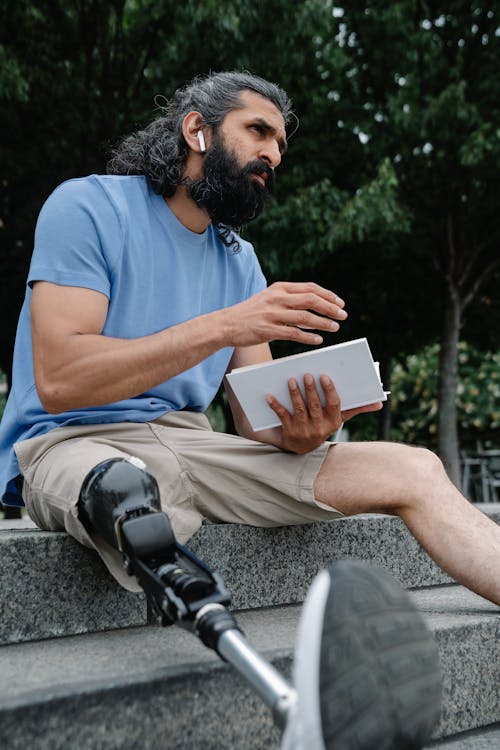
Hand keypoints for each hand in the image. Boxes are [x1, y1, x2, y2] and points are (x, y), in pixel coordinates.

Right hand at [221, 282, 346, 347]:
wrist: (226, 324)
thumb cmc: (250, 313)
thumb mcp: (269, 298)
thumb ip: (289, 299)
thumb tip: (313, 305)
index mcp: (279, 288)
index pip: (310, 288)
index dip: (328, 295)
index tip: (340, 303)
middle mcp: (277, 298)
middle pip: (311, 300)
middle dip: (330, 308)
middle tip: (343, 315)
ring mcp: (272, 314)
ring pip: (305, 317)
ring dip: (323, 323)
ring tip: (335, 327)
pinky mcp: (267, 330)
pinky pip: (293, 334)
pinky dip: (309, 337)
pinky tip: (318, 340)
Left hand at [264, 374, 381, 453]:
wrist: (299, 446)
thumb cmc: (321, 424)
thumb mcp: (338, 418)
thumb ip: (356, 409)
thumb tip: (379, 403)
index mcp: (334, 422)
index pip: (334, 405)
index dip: (329, 391)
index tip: (324, 376)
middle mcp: (320, 429)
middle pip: (315, 406)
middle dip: (311, 390)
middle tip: (307, 374)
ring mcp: (304, 432)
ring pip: (299, 410)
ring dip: (295, 394)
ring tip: (291, 380)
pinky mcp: (289, 433)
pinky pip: (282, 416)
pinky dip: (275, 405)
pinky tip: (269, 395)